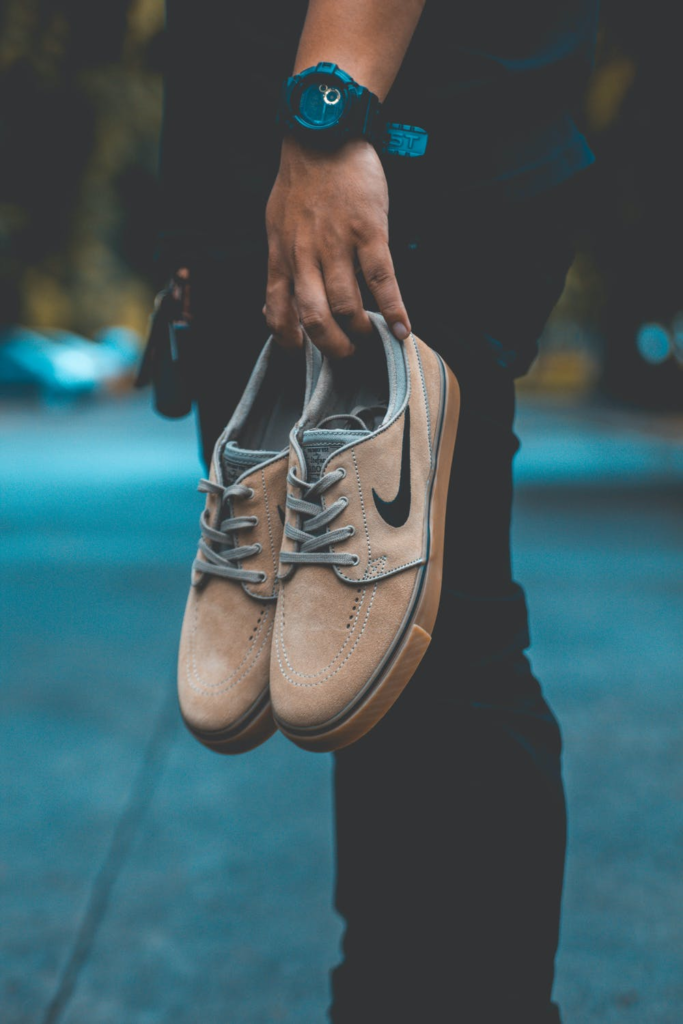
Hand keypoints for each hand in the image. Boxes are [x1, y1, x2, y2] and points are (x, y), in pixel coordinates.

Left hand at [265, 136, 409, 357]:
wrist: (324, 134)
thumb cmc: (301, 183)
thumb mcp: (276, 226)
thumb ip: (280, 265)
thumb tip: (274, 304)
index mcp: (282, 256)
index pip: (278, 312)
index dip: (289, 341)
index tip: (303, 353)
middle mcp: (305, 255)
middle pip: (315, 317)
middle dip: (332, 346)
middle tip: (347, 355)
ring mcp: (337, 244)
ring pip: (347, 304)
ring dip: (361, 331)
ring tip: (371, 339)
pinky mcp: (368, 232)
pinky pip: (381, 280)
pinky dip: (394, 310)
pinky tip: (402, 330)